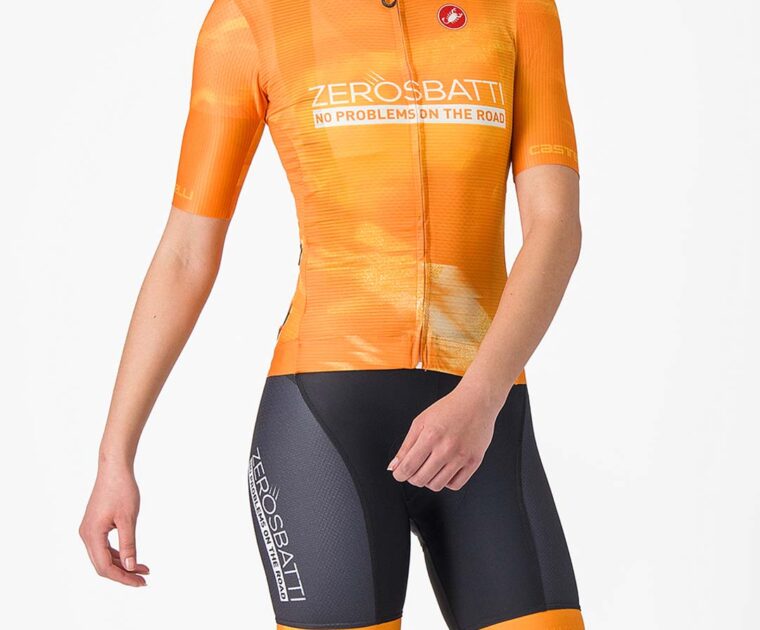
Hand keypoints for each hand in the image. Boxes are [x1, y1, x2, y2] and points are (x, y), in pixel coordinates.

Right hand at [79, 465, 148, 585]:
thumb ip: (128, 544)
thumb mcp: (128, 518)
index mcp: (92, 534)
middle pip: (102, 565)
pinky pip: (104, 547)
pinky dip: (118, 554)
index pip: (105, 566)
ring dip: (122, 565)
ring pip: (103, 557)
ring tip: (143, 570)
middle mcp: (86, 535)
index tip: (141, 582)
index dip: (123, 577)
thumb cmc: (122, 489)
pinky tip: (133, 557)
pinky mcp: (95, 526)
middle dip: (123, 574)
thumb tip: (131, 567)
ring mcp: (89, 530)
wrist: (114, 468)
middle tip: (144, 580)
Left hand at [388, 381, 504, 491]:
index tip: (399, 474)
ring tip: (429, 469)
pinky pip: (455, 485)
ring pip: (437, 485)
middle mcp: (446, 448)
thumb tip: (395, 465)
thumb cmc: (449, 409)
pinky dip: (446, 482)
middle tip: (413, 470)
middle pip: (421, 479)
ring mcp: (461, 457)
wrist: (477, 402)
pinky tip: (444, 471)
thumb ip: (406, 445)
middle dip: (412, 478)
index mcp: (430, 436)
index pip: (408, 466)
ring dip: (428, 481)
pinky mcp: (474, 462)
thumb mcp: (421, 421)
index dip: (399, 474)